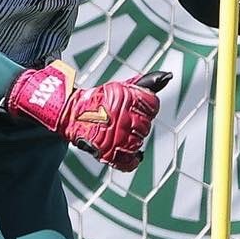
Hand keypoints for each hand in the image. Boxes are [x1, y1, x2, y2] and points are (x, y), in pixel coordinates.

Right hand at [5, 60, 171, 171]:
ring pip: (138, 142)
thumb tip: (168, 76)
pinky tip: (130, 153)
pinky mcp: (108, 153)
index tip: (134, 107)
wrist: (71, 113)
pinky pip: (129, 162)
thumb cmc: (99, 99)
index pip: (152, 105)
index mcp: (127, 98)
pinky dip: (131, 160)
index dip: (145, 107)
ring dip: (131, 138)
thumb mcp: (121, 87)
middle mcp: (124, 116)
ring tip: (118, 131)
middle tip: (122, 119)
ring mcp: (117, 136)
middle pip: (146, 125)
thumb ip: (146, 83)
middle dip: (138, 123)